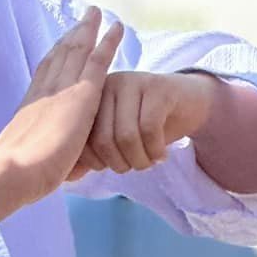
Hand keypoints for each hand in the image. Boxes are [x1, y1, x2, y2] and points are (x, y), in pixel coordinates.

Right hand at [0, 8, 123, 219]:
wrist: (15, 171)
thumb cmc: (19, 176)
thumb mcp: (32, 161)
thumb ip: (50, 159)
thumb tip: (66, 172)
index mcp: (30, 106)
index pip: (44, 74)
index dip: (54, 56)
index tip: (60, 43)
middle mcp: (44, 91)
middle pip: (59, 55)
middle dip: (70, 35)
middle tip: (81, 18)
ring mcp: (62, 90)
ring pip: (77, 51)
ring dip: (87, 29)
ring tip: (96, 13)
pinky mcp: (81, 94)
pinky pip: (97, 60)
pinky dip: (107, 41)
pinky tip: (116, 27)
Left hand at [67, 69, 215, 179]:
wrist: (187, 103)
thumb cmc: (145, 125)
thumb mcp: (113, 138)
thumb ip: (90, 152)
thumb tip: (68, 175)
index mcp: (90, 97)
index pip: (82, 139)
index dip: (96, 162)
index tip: (110, 167)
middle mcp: (108, 85)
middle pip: (103, 140)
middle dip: (119, 164)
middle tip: (133, 167)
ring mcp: (133, 82)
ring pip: (127, 136)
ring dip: (139, 160)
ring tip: (148, 163)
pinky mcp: (158, 86)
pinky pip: (150, 128)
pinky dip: (155, 151)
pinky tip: (161, 155)